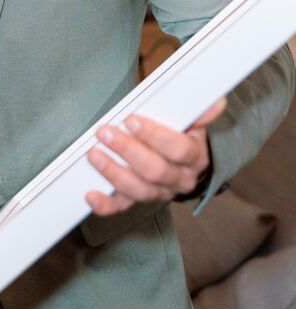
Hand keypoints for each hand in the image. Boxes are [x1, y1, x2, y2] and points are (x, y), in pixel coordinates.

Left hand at [85, 97, 226, 215]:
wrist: (185, 167)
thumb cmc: (183, 136)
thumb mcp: (194, 122)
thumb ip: (199, 112)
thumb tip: (217, 102)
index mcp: (195, 157)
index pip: (178, 148)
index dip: (154, 135)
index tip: (130, 119)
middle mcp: (180, 179)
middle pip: (155, 170)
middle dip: (127, 150)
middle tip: (104, 133)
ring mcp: (160, 193)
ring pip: (139, 190)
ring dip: (113, 173)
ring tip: (93, 156)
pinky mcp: (140, 201)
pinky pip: (124, 207)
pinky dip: (106, 205)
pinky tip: (90, 195)